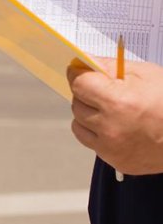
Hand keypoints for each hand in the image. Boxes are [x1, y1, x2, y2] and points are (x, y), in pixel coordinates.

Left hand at [68, 58, 162, 174]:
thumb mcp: (147, 74)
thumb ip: (111, 66)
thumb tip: (83, 62)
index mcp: (118, 103)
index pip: (79, 84)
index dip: (79, 74)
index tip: (80, 71)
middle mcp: (110, 127)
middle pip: (77, 103)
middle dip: (87, 94)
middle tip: (104, 90)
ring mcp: (112, 148)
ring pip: (79, 124)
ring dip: (89, 114)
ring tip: (112, 109)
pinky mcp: (116, 162)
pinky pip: (91, 142)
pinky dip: (97, 132)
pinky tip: (116, 126)